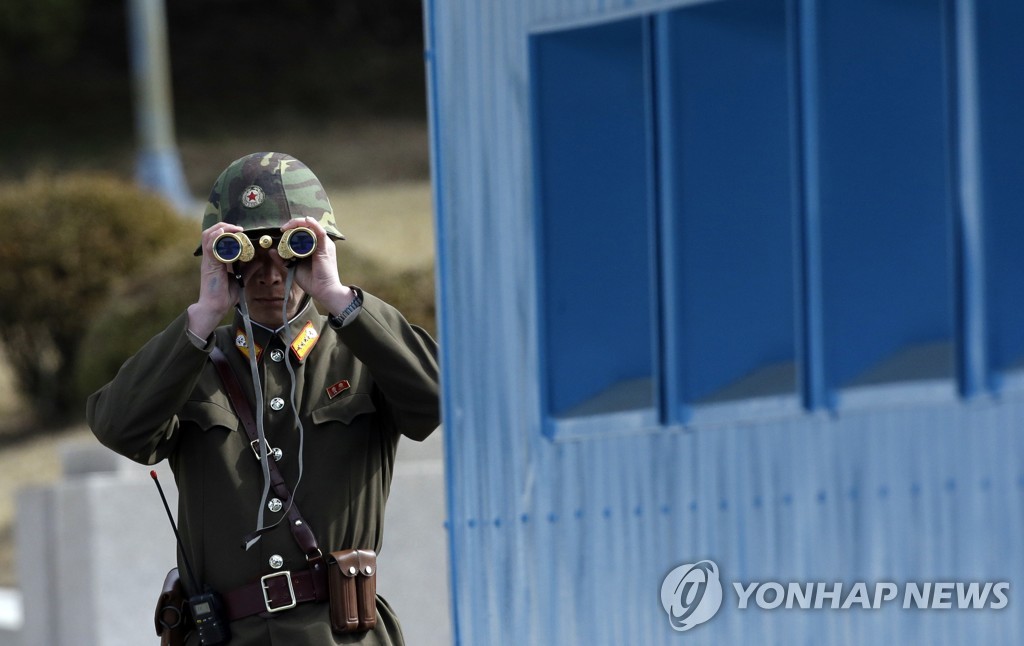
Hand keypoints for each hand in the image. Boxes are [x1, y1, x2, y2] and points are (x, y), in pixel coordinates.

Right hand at [187, 222, 241, 337]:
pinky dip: (217, 237)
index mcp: (216, 259)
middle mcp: (210, 257)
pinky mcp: (209, 265)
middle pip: (210, 233)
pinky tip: (225, 233)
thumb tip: (260, 260)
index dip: (227, 230)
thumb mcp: (240, 279)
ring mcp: (208, 260)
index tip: (242, 230)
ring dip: (221, 228)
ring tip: (235, 229)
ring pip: (208, 236)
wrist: (214, 308)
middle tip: (239, 228)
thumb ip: (248, 269)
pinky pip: (210, 246)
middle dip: (224, 225)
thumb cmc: (224, 295)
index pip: (217, 238)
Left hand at [281, 217, 357, 314]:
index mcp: (313, 246)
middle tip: (282, 229)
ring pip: (312, 226)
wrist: (323, 290)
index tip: (281, 231)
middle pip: (307, 227)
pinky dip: (314, 224)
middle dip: (294, 224)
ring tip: (288, 226)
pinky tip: (306, 220)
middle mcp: (319, 243)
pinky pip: (320, 231)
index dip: (292, 228)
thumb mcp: (293, 267)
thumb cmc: (311, 280)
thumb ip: (282, 259)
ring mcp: (323, 244)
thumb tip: (271, 251)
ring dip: (299, 223)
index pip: (303, 231)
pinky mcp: (326, 247)